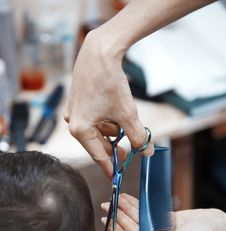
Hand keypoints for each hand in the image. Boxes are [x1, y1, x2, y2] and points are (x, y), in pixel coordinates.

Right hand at [64, 30, 153, 177]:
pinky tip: (115, 114)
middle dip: (114, 147)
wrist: (99, 52)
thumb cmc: (110, 83)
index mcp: (81, 130)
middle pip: (97, 144)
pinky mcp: (77, 103)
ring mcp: (74, 112)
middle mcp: (73, 123)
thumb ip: (137, 136)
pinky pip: (93, 120)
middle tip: (127, 153)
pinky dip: (106, 121)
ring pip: (97, 131)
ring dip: (112, 132)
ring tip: (125, 125)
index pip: (98, 156)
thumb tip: (146, 152)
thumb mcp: (127, 114)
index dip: (110, 168)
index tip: (116, 178)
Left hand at [101, 193, 225, 230]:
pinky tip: (127, 199)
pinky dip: (137, 205)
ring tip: (113, 200)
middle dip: (118, 217)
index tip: (108, 220)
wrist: (217, 226)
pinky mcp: (163, 221)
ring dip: (125, 209)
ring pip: (137, 219)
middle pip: (132, 229)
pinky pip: (146, 213)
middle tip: (106, 205)